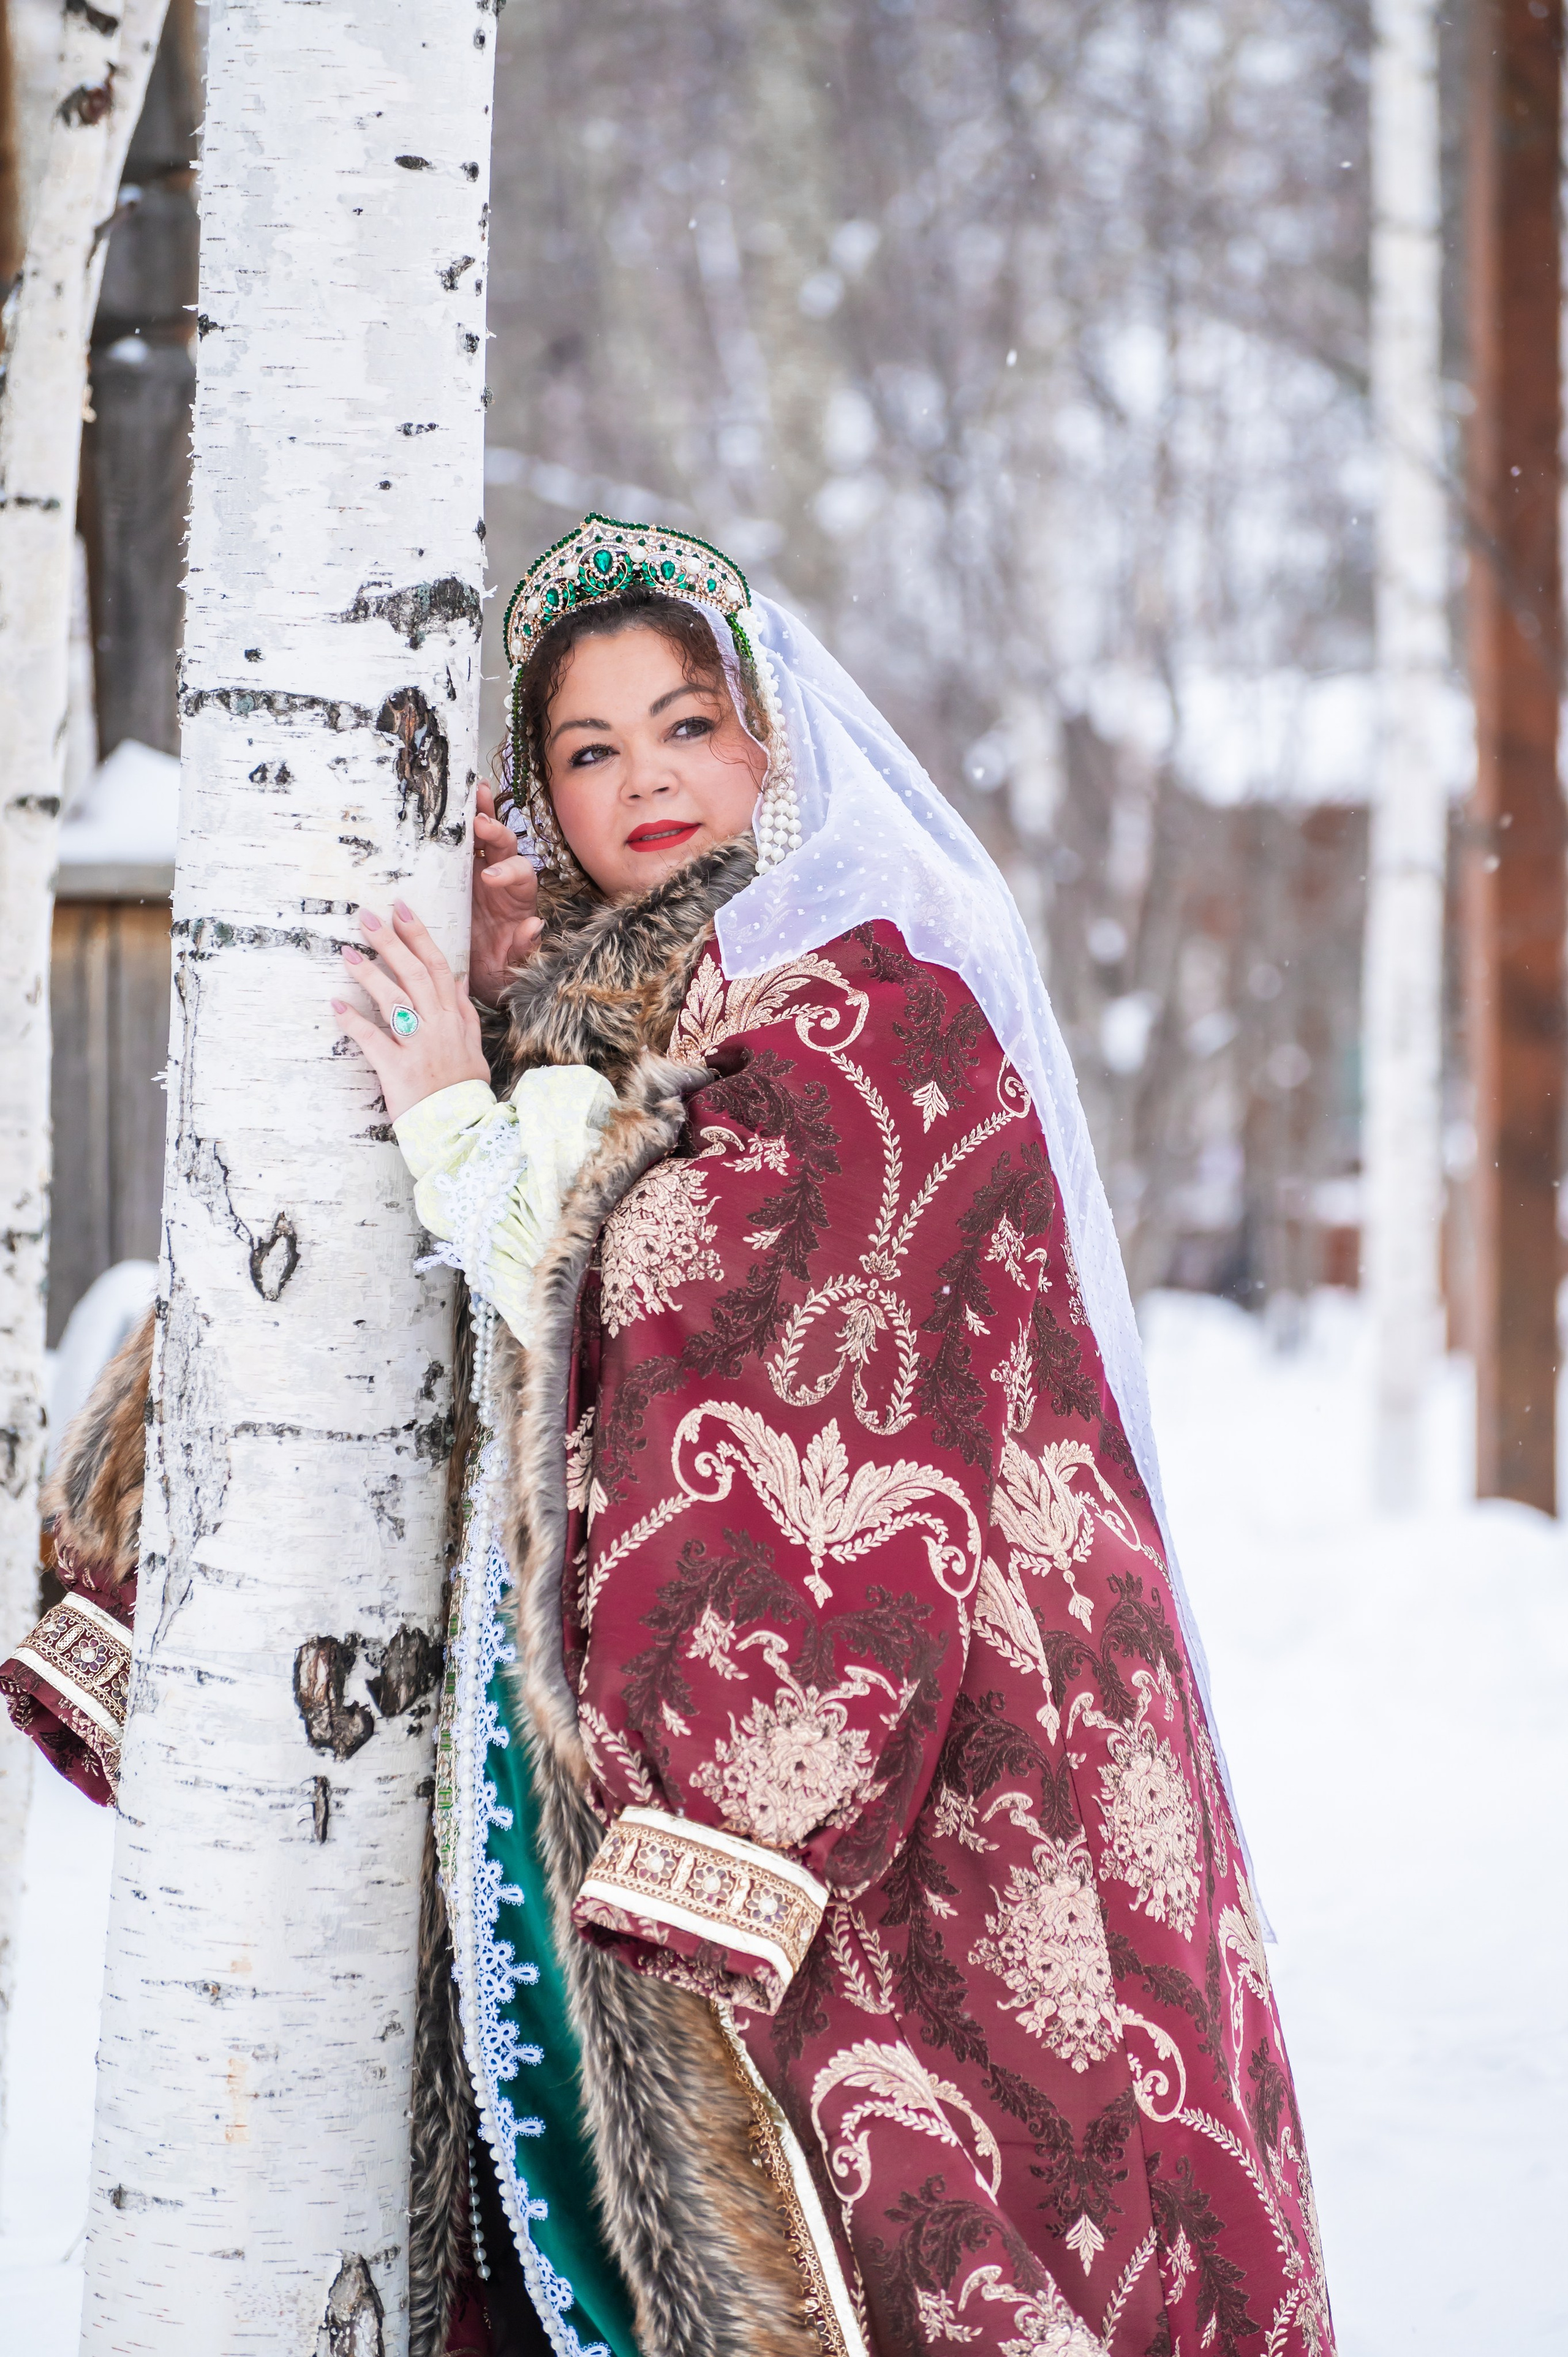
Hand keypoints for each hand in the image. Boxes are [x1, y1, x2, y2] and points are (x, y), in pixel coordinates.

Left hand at [332, 903, 490, 1122]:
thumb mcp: (472, 1046)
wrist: (462, 1129)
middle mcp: (437, 1027)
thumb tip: (455, 978)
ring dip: (369, 974)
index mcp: (452, 1018)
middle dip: (390, 943)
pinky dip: (354, 1022)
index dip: (418, 935)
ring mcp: (418, 1047)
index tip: (400, 909)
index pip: (436, 966)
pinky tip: (336, 1006)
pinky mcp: (398, 1070)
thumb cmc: (463, 1088)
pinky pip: (373, 1040)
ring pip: (394, 1001)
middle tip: (366, 918)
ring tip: (347, 952)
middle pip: (413, 974)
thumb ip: (462, 1011)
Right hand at [471, 781, 542, 1003]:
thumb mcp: (509, 968)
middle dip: (496, 833)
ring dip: (482, 813)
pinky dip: (460, 823)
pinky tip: (454, 803)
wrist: (468, 972)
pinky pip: (461, 844)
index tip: (490, 878)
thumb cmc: (493, 970)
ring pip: (485, 837)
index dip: (509, 873)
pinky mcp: (457, 872)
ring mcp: (479, 872)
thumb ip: (523, 948)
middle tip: (480, 823)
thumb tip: (534, 925)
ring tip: (474, 792)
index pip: (522, 878)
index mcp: (518, 901)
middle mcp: (503, 881)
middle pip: (507, 848)